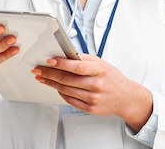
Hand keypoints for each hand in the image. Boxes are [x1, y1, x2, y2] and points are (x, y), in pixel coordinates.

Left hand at [31, 54, 152, 130]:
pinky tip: (56, 87)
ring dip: (51, 83)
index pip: (77, 66)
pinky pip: (70, 100)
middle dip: (49, 74)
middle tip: (38, 70)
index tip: (49, 61)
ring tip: (43, 78)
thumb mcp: (101, 64)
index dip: (61, 64)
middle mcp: (96, 85)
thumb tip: (64, 55)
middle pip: (67, 79)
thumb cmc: (112, 78)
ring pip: (66, 90)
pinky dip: (60, 92)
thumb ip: (84, 59)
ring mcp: (93, 98)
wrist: (126, 97)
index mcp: (99, 70)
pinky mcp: (90, 109)